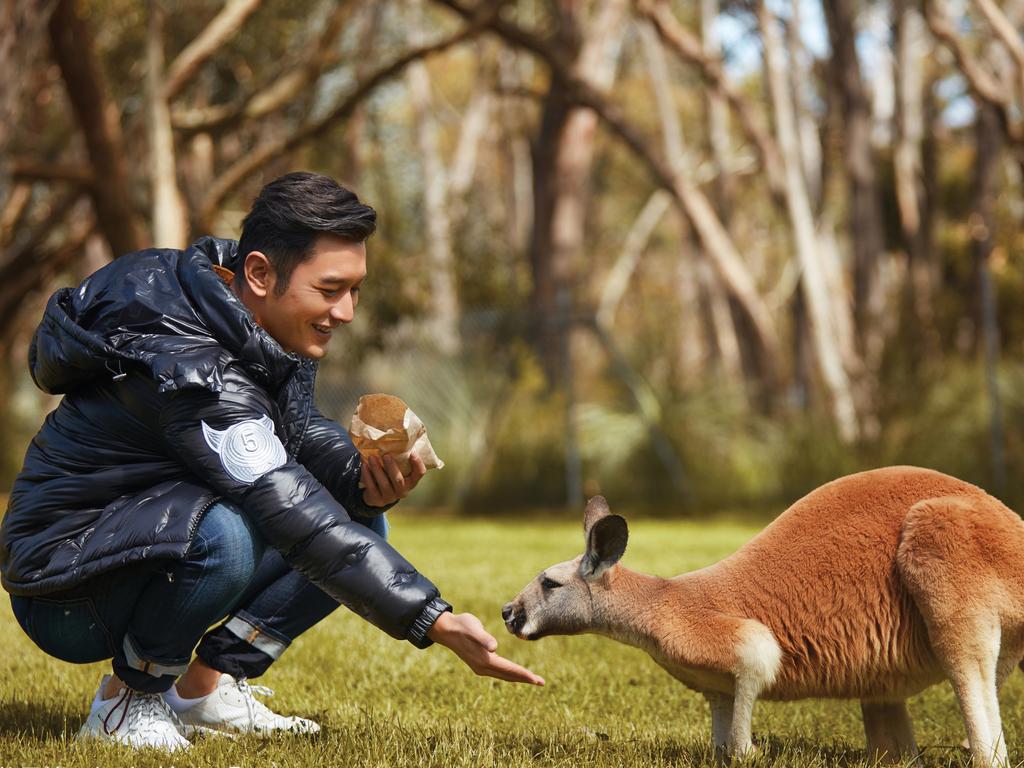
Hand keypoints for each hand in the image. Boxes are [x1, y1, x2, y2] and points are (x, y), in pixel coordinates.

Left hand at [361, 453, 425, 506]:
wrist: (376, 495)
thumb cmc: (389, 476)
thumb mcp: (397, 470)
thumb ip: (399, 460)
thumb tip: (395, 437)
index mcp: (411, 482)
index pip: (420, 473)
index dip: (417, 464)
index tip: (412, 453)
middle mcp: (402, 491)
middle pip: (398, 480)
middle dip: (392, 467)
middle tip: (386, 455)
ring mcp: (389, 497)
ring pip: (384, 484)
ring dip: (377, 469)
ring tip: (371, 457)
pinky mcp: (377, 500)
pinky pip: (372, 487)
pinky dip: (367, 475)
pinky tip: (364, 466)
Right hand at [427, 611, 544, 684]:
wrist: (446, 629)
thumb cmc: (462, 625)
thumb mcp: (473, 628)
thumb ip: (483, 638)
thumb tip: (494, 647)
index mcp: (484, 660)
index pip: (509, 669)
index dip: (524, 674)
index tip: (537, 680)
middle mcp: (483, 667)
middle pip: (508, 675)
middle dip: (525, 678)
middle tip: (541, 682)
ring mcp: (480, 666)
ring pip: (504, 675)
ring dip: (518, 677)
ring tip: (532, 679)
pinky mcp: (479, 663)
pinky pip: (499, 671)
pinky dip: (509, 673)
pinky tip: (514, 672)